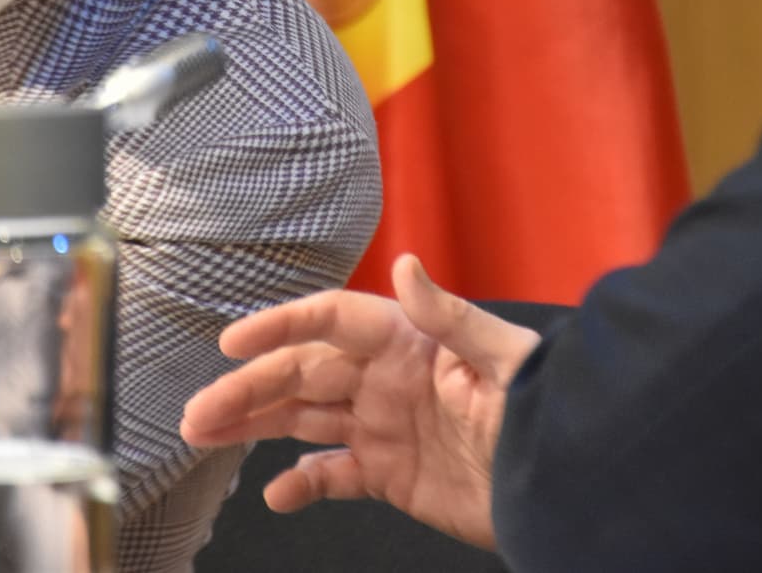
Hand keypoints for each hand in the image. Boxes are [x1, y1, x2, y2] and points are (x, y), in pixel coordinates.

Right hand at [179, 254, 542, 548]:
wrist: (564, 484)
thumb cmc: (544, 413)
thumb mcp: (506, 359)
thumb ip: (452, 316)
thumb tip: (406, 266)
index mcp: (408, 342)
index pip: (330, 323)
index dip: (279, 327)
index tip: (231, 343)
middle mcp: (386, 379)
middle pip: (301, 374)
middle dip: (246, 389)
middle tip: (198, 412)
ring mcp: (384, 425)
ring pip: (302, 419)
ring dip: (254, 426)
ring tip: (205, 436)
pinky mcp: (390, 473)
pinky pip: (332, 474)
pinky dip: (301, 484)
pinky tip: (276, 494)